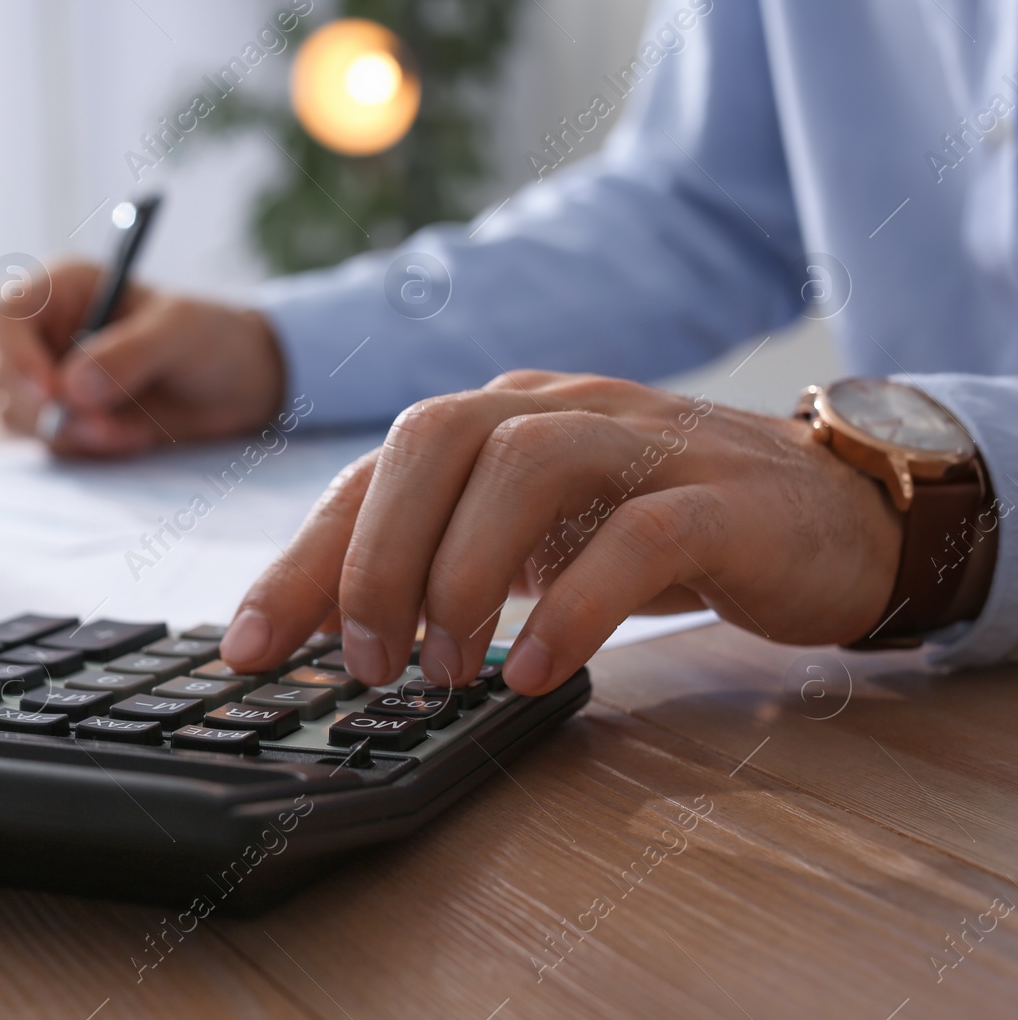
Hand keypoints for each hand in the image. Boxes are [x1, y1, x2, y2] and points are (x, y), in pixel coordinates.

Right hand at [0, 260, 285, 457]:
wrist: (239, 386)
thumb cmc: (211, 338)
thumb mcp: (181, 333)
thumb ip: (129, 353)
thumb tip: (72, 387)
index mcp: (62, 289)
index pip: (1, 315)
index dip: (14, 354)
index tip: (54, 392)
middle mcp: (45, 332)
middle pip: (6, 376)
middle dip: (54, 410)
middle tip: (109, 428)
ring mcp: (50, 378)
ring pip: (21, 416)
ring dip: (71, 435)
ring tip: (132, 434)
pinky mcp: (66, 419)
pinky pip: (51, 443)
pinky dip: (86, 450)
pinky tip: (132, 438)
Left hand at [217, 371, 904, 695]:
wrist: (836, 512)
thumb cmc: (664, 527)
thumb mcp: (539, 537)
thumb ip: (450, 559)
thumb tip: (336, 630)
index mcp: (503, 421)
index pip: (376, 469)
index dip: (301, 557)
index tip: (248, 648)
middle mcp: (561, 411)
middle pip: (433, 438)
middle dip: (377, 558)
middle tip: (367, 662)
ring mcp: (645, 444)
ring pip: (525, 466)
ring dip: (462, 577)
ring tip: (446, 672)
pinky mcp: (722, 499)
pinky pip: (638, 534)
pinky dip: (573, 606)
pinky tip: (539, 671)